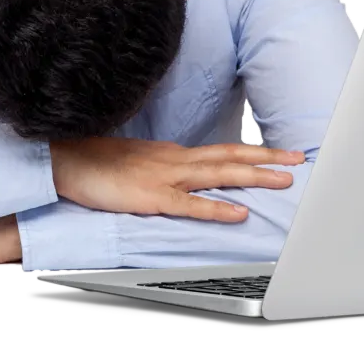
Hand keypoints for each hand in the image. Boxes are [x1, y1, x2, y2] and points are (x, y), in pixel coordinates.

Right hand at [50, 137, 304, 222]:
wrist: (65, 159)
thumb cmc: (97, 163)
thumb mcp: (138, 162)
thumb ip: (165, 168)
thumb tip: (186, 173)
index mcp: (173, 154)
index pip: (222, 151)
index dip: (253, 151)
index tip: (280, 152)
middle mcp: (176, 161)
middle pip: (230, 156)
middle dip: (266, 157)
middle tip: (298, 159)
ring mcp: (166, 177)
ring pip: (219, 175)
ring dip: (253, 176)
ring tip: (282, 179)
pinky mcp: (152, 197)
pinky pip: (190, 205)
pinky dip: (217, 209)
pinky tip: (238, 213)